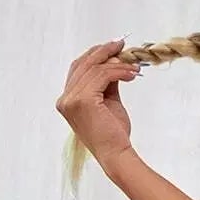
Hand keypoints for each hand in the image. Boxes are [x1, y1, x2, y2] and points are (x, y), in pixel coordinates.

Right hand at [56, 38, 140, 166]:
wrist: (116, 154)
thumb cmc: (113, 134)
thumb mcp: (109, 101)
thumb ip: (107, 81)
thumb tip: (114, 61)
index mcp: (67, 100)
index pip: (78, 68)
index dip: (94, 54)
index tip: (113, 47)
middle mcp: (65, 99)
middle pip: (83, 64)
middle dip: (104, 51)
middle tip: (122, 44)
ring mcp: (72, 99)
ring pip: (95, 69)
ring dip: (117, 64)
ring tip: (134, 66)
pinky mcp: (83, 100)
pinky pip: (103, 75)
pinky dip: (119, 71)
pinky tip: (132, 74)